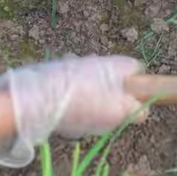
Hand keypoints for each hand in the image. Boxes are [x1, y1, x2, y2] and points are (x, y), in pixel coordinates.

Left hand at [0, 55, 144, 167]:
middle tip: (108, 114)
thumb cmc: (81, 106)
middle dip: (115, 95)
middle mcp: (96, 59)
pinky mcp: (58, 73)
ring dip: (95, 98)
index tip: (133, 103)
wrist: (34, 101)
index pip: (136, 68)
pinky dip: (77, 98)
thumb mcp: (115, 112)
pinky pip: (76, 86)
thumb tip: (142, 110)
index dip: (139, 85)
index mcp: (113, 64)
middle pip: (115, 77)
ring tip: (85, 117)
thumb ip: (134, 109)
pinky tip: (69, 114)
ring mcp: (75, 65)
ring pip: (94, 82)